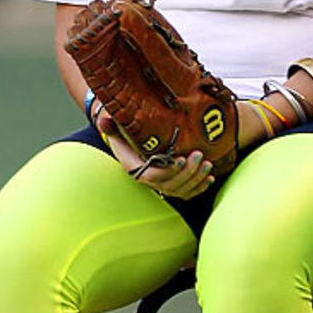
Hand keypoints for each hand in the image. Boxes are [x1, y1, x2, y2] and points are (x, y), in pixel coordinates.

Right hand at [95, 108, 214, 199]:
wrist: (131, 142)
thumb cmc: (125, 133)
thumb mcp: (116, 128)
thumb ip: (110, 125)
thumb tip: (104, 120)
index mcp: (135, 168)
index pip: (152, 176)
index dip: (168, 170)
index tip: (181, 157)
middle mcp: (149, 180)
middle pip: (170, 185)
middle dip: (187, 172)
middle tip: (199, 156)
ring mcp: (162, 184)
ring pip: (181, 190)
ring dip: (196, 179)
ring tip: (207, 164)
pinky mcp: (173, 184)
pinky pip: (187, 192)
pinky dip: (199, 187)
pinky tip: (209, 177)